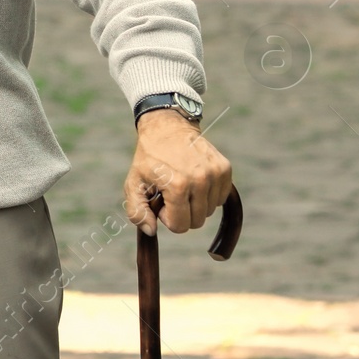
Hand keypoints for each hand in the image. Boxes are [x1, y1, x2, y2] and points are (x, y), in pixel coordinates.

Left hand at [123, 109, 233, 235]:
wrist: (166, 127)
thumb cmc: (149, 158)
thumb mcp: (134, 183)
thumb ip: (137, 211)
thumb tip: (151, 231)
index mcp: (178, 186)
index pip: (180, 226)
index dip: (167, 217)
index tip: (161, 200)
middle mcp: (200, 180)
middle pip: (197, 221)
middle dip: (182, 212)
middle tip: (170, 192)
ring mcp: (215, 174)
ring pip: (209, 211)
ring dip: (195, 203)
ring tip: (182, 183)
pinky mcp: (225, 168)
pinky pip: (220, 198)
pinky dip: (208, 194)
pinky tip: (195, 179)